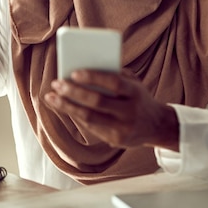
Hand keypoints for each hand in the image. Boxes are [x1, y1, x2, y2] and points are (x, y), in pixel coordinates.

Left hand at [44, 69, 178, 150]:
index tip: (73, 72)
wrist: (157, 126)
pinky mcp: (115, 140)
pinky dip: (75, 114)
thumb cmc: (138, 97)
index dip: (93, 77)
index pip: (114, 83)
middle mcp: (130, 112)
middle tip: (56, 83)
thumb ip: (114, 75)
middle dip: (73, 92)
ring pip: (90, 118)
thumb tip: (83, 67)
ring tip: (51, 96)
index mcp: (135, 93)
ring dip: (67, 106)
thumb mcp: (133, 83)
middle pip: (98, 102)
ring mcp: (122, 129)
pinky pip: (90, 127)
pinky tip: (62, 106)